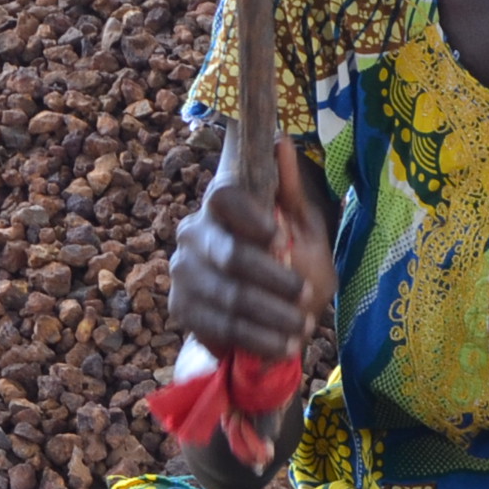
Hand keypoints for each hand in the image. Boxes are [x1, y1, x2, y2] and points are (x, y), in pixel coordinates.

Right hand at [166, 154, 332, 364]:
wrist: (264, 308)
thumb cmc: (288, 256)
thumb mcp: (301, 224)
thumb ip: (290, 189)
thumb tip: (280, 142)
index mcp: (221, 202)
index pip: (224, 197)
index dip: (251, 218)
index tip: (281, 239)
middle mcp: (194, 232)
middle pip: (228, 254)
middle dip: (272, 279)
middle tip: (306, 296)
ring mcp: (184, 272)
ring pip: (228, 296)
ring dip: (270, 316)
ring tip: (303, 328)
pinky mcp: (183, 309)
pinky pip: (220, 328)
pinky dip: (256, 340)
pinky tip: (282, 346)